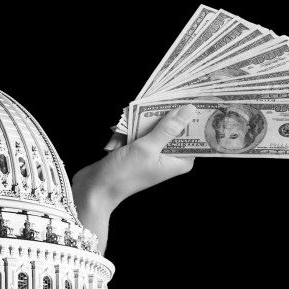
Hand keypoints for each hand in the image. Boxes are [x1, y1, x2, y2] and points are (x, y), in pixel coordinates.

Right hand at [72, 104, 195, 247]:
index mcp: (179, 161)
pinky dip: (125, 132)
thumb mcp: (147, 148)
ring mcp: (152, 152)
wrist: (95, 189)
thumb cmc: (123, 174)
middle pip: (170, 126)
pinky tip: (115, 141)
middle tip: (137, 118)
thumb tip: (189, 110)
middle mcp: (168, 156)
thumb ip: (168, 128)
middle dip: (153, 119)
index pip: (193, 133)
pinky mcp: (137, 150)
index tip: (182, 99)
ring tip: (121, 135)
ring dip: (134, 126)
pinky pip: (137, 132)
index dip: (188, 116)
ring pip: (150, 126)